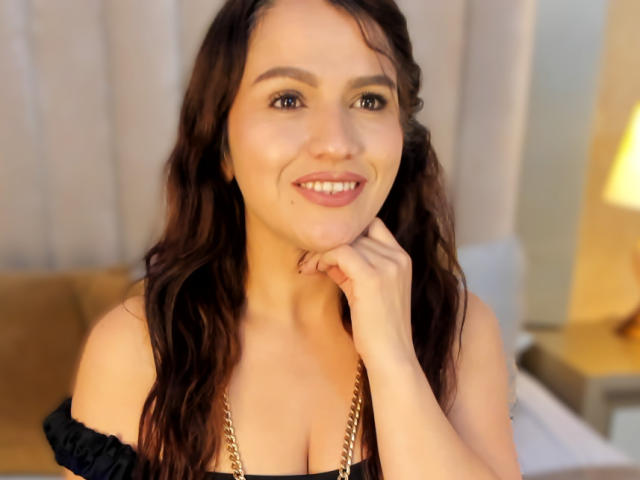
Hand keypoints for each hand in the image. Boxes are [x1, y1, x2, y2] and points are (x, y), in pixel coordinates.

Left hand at [298, 217, 414, 368]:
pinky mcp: (372, 278)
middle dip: (330, 244)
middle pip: (355, 233)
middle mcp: (398, 258)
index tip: (328, 251)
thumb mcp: (368, 290)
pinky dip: (322, 258)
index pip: (373, 225)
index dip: (348, 234)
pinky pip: (340, 252)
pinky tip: (313, 270)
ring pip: (345, 241)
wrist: (391, 356)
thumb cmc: (377, 329)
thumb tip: (326, 253)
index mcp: (402, 259)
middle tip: (310, 261)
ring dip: (321, 251)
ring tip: (309, 267)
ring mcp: (388, 266)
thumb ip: (353, 268)